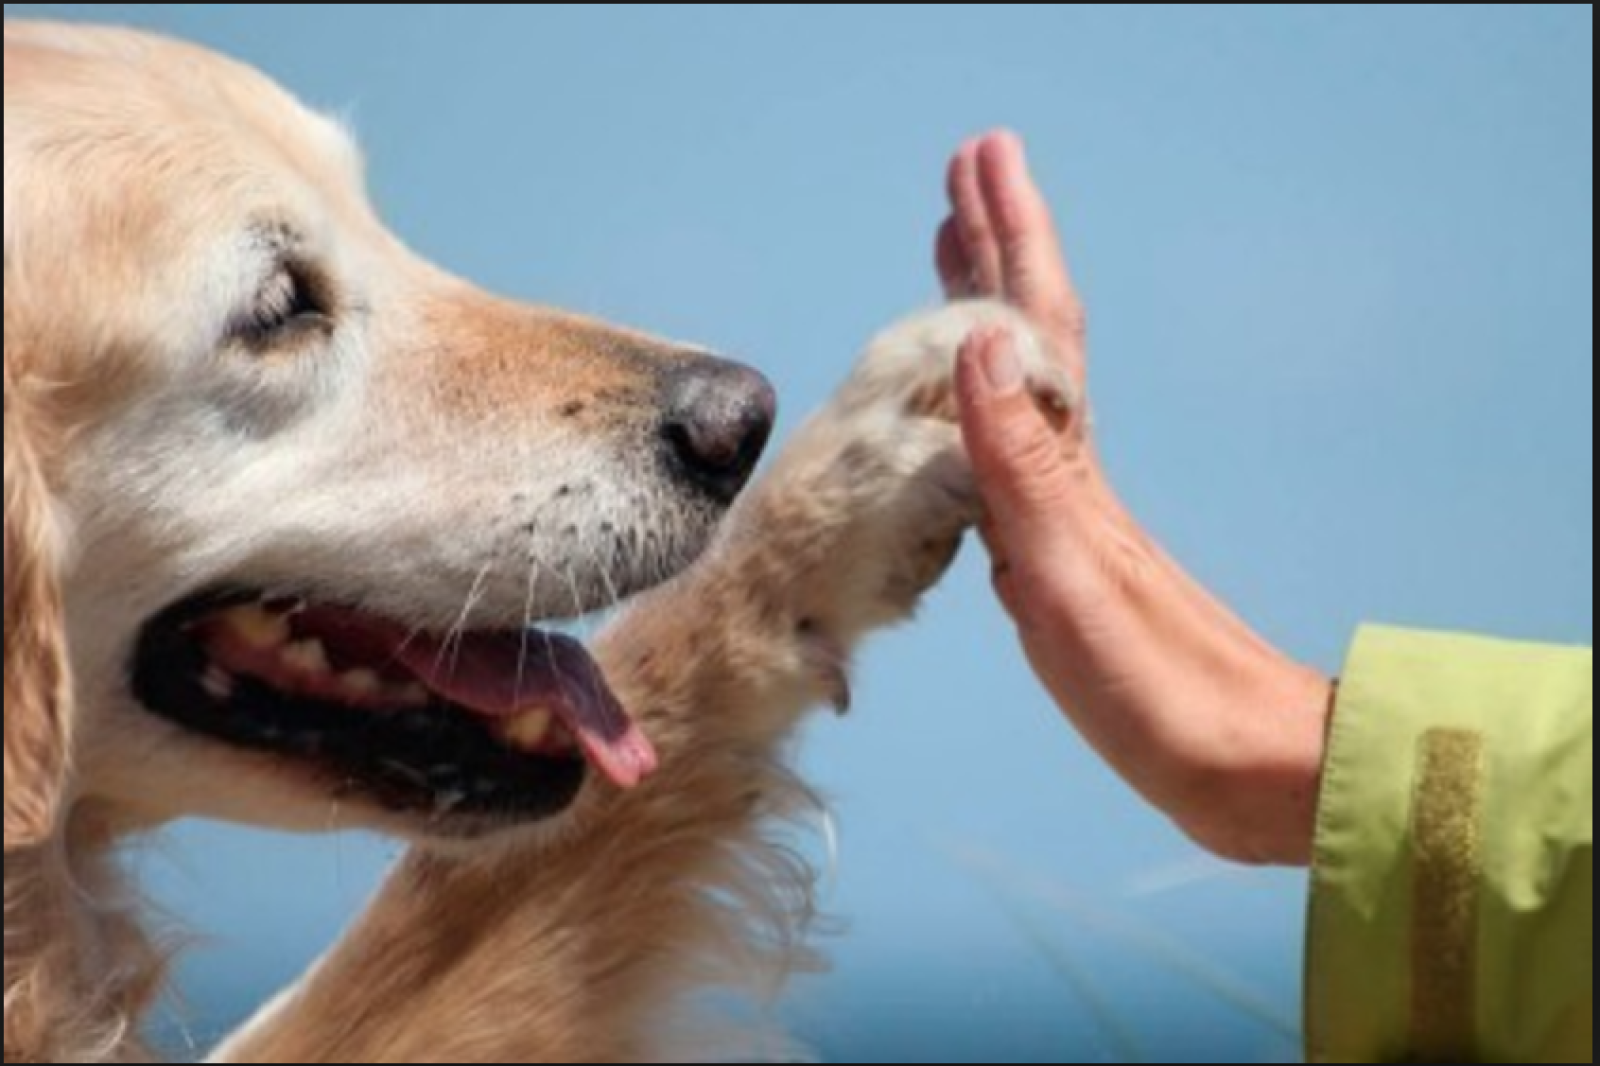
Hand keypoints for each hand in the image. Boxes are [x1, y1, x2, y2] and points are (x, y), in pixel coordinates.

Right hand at [939, 132, 1332, 865]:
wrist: (1241, 768)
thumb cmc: (1159, 688)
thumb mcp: (1074, 575)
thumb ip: (1023, 464)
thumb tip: (978, 341)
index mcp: (1069, 470)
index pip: (1033, 327)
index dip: (1007, 239)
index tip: (978, 160)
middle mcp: (1070, 476)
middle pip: (1027, 338)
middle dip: (994, 251)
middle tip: (961, 179)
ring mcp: (1069, 514)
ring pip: (1014, 388)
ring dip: (983, 317)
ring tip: (955, 264)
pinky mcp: (1063, 560)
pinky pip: (1004, 452)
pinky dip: (976, 408)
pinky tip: (967, 414)